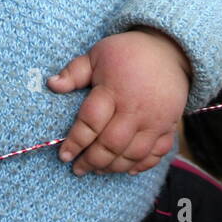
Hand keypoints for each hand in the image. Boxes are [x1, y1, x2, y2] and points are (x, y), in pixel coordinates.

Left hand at [47, 28, 188, 175]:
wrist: (169, 51)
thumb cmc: (127, 53)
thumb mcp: (98, 54)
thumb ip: (75, 71)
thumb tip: (51, 84)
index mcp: (114, 89)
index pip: (91, 122)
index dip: (75, 142)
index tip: (64, 155)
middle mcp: (136, 108)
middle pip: (112, 144)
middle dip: (92, 160)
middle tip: (78, 168)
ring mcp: (155, 120)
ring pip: (134, 153)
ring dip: (114, 167)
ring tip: (98, 170)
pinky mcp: (169, 126)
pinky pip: (158, 153)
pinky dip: (143, 165)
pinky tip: (127, 169)